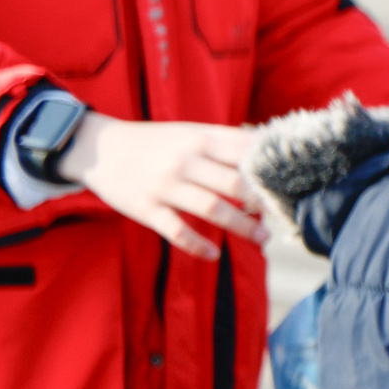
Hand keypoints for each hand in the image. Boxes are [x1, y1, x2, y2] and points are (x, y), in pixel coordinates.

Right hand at [61, 114, 263, 257]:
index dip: (269, 171)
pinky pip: (177, 231)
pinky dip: (197, 246)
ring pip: (212, 209)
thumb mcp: (191, 132)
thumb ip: (226, 142)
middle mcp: (185, 161)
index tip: (289, 185)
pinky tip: (214, 255)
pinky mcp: (146, 208)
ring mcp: (165, 186)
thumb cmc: (157, 143)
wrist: (99, 148)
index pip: (245, 153)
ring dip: (242, 227)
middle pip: (235, 184)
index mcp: (200, 140)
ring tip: (263, 238)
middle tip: (280, 215)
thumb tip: (270, 150)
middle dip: (262, 203)